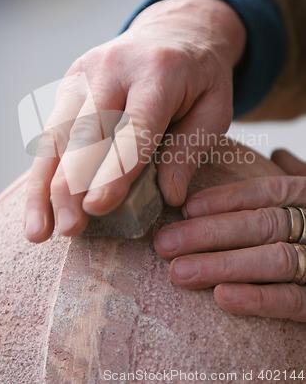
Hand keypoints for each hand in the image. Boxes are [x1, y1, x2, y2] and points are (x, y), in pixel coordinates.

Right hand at [24, 0, 244, 242]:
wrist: (175, 30)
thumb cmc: (199, 76)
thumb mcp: (214, 108)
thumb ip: (190, 148)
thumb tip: (171, 196)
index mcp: (159, 72)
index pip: (134, 127)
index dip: (115, 169)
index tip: (97, 208)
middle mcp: (114, 67)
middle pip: (85, 132)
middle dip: (72, 185)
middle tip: (69, 230)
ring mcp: (85, 72)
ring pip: (57, 134)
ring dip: (45, 185)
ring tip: (38, 230)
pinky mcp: (70, 82)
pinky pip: (51, 130)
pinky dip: (42, 170)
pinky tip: (37, 204)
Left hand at [155, 149, 305, 321]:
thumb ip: (303, 177)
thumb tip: (280, 156)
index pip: (267, 192)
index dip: (226, 199)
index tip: (185, 207)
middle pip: (261, 224)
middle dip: (210, 234)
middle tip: (165, 244)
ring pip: (273, 260)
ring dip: (222, 266)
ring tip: (178, 273)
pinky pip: (295, 301)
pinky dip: (259, 300)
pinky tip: (222, 299)